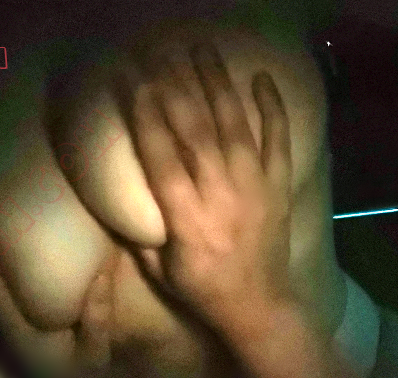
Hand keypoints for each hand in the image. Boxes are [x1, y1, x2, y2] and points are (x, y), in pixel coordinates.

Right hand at [131, 42, 294, 340]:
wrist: (260, 307)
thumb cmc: (203, 291)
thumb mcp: (161, 273)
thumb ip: (140, 236)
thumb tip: (118, 203)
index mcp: (188, 220)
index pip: (162, 159)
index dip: (146, 119)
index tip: (133, 85)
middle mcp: (221, 196)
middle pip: (196, 133)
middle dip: (175, 88)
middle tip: (159, 55)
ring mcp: (255, 188)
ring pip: (234, 127)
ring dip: (217, 85)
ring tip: (202, 51)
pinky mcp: (278, 188)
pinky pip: (278, 142)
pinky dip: (273, 110)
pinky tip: (261, 80)